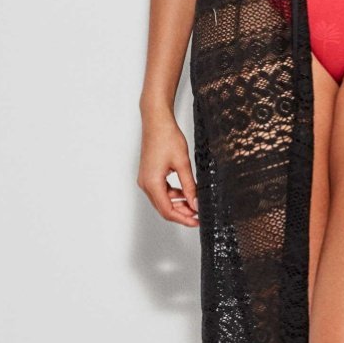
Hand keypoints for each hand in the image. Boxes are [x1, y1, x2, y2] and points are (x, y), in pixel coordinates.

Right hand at [137, 111, 199, 227]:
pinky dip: (173, 195)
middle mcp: (145, 184)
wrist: (157, 121)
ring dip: (178, 204)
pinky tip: (185, 193)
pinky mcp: (149, 174)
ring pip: (162, 200)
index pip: (167, 210)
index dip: (183, 218)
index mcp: (152, 183)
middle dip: (182, 213)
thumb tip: (196, 203)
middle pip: (163, 208)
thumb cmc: (167, 137)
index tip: (197, 221)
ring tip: (194, 204)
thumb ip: (189, 186)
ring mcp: (145, 179)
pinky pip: (161, 191)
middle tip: (198, 215)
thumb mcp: (183, 164)